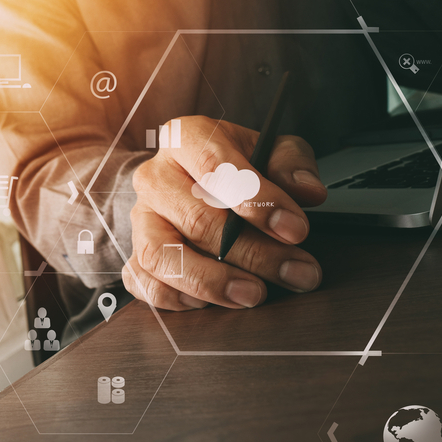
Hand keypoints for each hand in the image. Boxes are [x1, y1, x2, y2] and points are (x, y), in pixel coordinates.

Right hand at [121, 116, 326, 310]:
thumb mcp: (269, 150)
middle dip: (253, 252)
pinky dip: (174, 298)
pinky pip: (142, 282)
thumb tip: (308, 190)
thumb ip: (291, 163)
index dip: (258, 200)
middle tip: (294, 271)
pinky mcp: (134, 254)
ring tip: (253, 294)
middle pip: (197, 219)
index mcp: (184, 139)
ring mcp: (141, 218)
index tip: (295, 229)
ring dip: (210, 281)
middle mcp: (155, 177)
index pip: (214, 165)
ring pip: (160, 254)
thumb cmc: (234, 166)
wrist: (193, 181)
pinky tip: (209, 303)